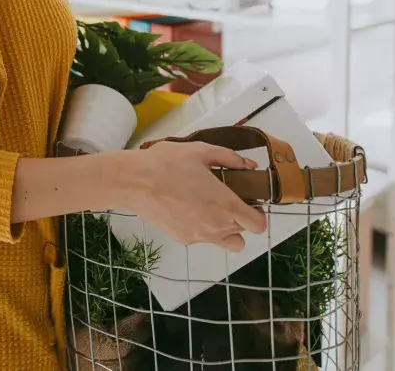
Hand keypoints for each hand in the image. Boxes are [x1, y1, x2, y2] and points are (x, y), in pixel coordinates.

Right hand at [118, 142, 267, 251]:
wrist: (136, 181)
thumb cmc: (169, 163)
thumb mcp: (201, 151)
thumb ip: (230, 158)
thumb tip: (249, 164)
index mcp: (226, 204)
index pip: (258, 225)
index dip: (257, 215)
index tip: (248, 203)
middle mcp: (217, 225)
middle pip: (243, 234)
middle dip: (239, 220)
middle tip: (224, 201)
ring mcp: (200, 236)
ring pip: (225, 243)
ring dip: (224, 230)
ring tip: (207, 209)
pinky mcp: (183, 239)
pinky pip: (202, 239)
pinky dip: (200, 228)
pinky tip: (186, 209)